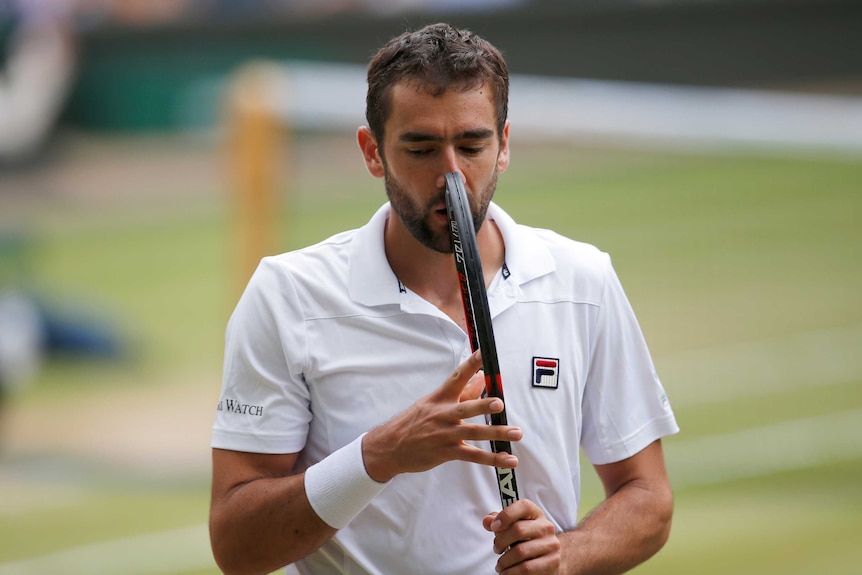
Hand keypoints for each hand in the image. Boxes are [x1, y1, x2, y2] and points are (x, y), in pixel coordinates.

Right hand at [363, 351, 521, 481]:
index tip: (484, 352)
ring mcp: (444, 434)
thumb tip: (481, 377)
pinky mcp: (446, 453)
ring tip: (516, 433)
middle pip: (465, 408)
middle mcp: (442, 414)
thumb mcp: (431, 403)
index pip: (457, 377)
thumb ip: (460, 392)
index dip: (471, 364)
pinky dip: (492, 458)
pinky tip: (508, 459)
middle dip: (482, 406)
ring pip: (473, 433)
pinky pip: (472, 456)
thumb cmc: (413, 422)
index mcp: (439, 398)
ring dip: (496, 433)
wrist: (389, 448)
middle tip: (499, 403)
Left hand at [484, 499, 561, 573]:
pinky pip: (526, 569)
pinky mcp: (551, 562)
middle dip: (500, 541)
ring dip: (504, 561)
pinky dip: (511, 572)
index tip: (494, 526)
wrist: (549, 557)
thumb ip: (498, 520)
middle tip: (496, 549)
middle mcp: (546, 527)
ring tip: (500, 565)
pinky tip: (506, 572)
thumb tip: (487, 521)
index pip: (523, 506)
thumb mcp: (514, 526)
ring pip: (520, 552)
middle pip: (518, 529)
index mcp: (536, 513)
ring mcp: (551, 545)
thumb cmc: (527, 539)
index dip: (506, 515)